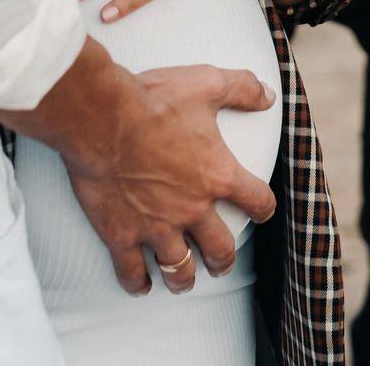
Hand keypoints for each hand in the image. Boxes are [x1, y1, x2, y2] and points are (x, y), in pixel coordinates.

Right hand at [0, 40, 277, 295]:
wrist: (102, 116)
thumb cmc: (153, 99)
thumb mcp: (206, 83)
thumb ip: (241, 88)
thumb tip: (267, 95)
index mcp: (217, 175)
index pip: (256, 200)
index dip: (263, 207)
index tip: (261, 211)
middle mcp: (192, 208)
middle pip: (220, 248)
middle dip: (223, 258)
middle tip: (220, 261)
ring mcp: (156, 226)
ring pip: (180, 268)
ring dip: (185, 277)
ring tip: (185, 279)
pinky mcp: (121, 234)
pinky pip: (132, 272)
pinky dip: (138, 282)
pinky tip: (141, 284)